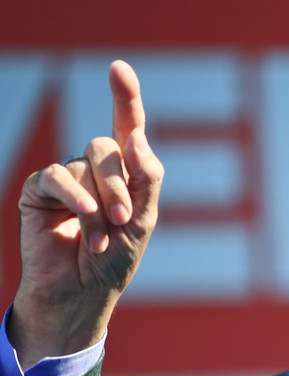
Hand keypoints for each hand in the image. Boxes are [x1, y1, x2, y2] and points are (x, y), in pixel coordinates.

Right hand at [9, 60, 162, 368]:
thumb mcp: (143, 222)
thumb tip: (137, 136)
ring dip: (103, 199)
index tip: (118, 68)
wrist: (82, 293)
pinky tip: (87, 220)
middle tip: (124, 219)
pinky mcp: (40, 190)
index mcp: (126, 173)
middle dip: (121, 183)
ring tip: (104, 233)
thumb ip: (146, 179)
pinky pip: (57, 175)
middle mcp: (96, 169)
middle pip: (108, 145)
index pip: (128, 127)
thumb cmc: (115, 259)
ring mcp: (68, 177)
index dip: (125, 97)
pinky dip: (75, 196)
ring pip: (86, 161)